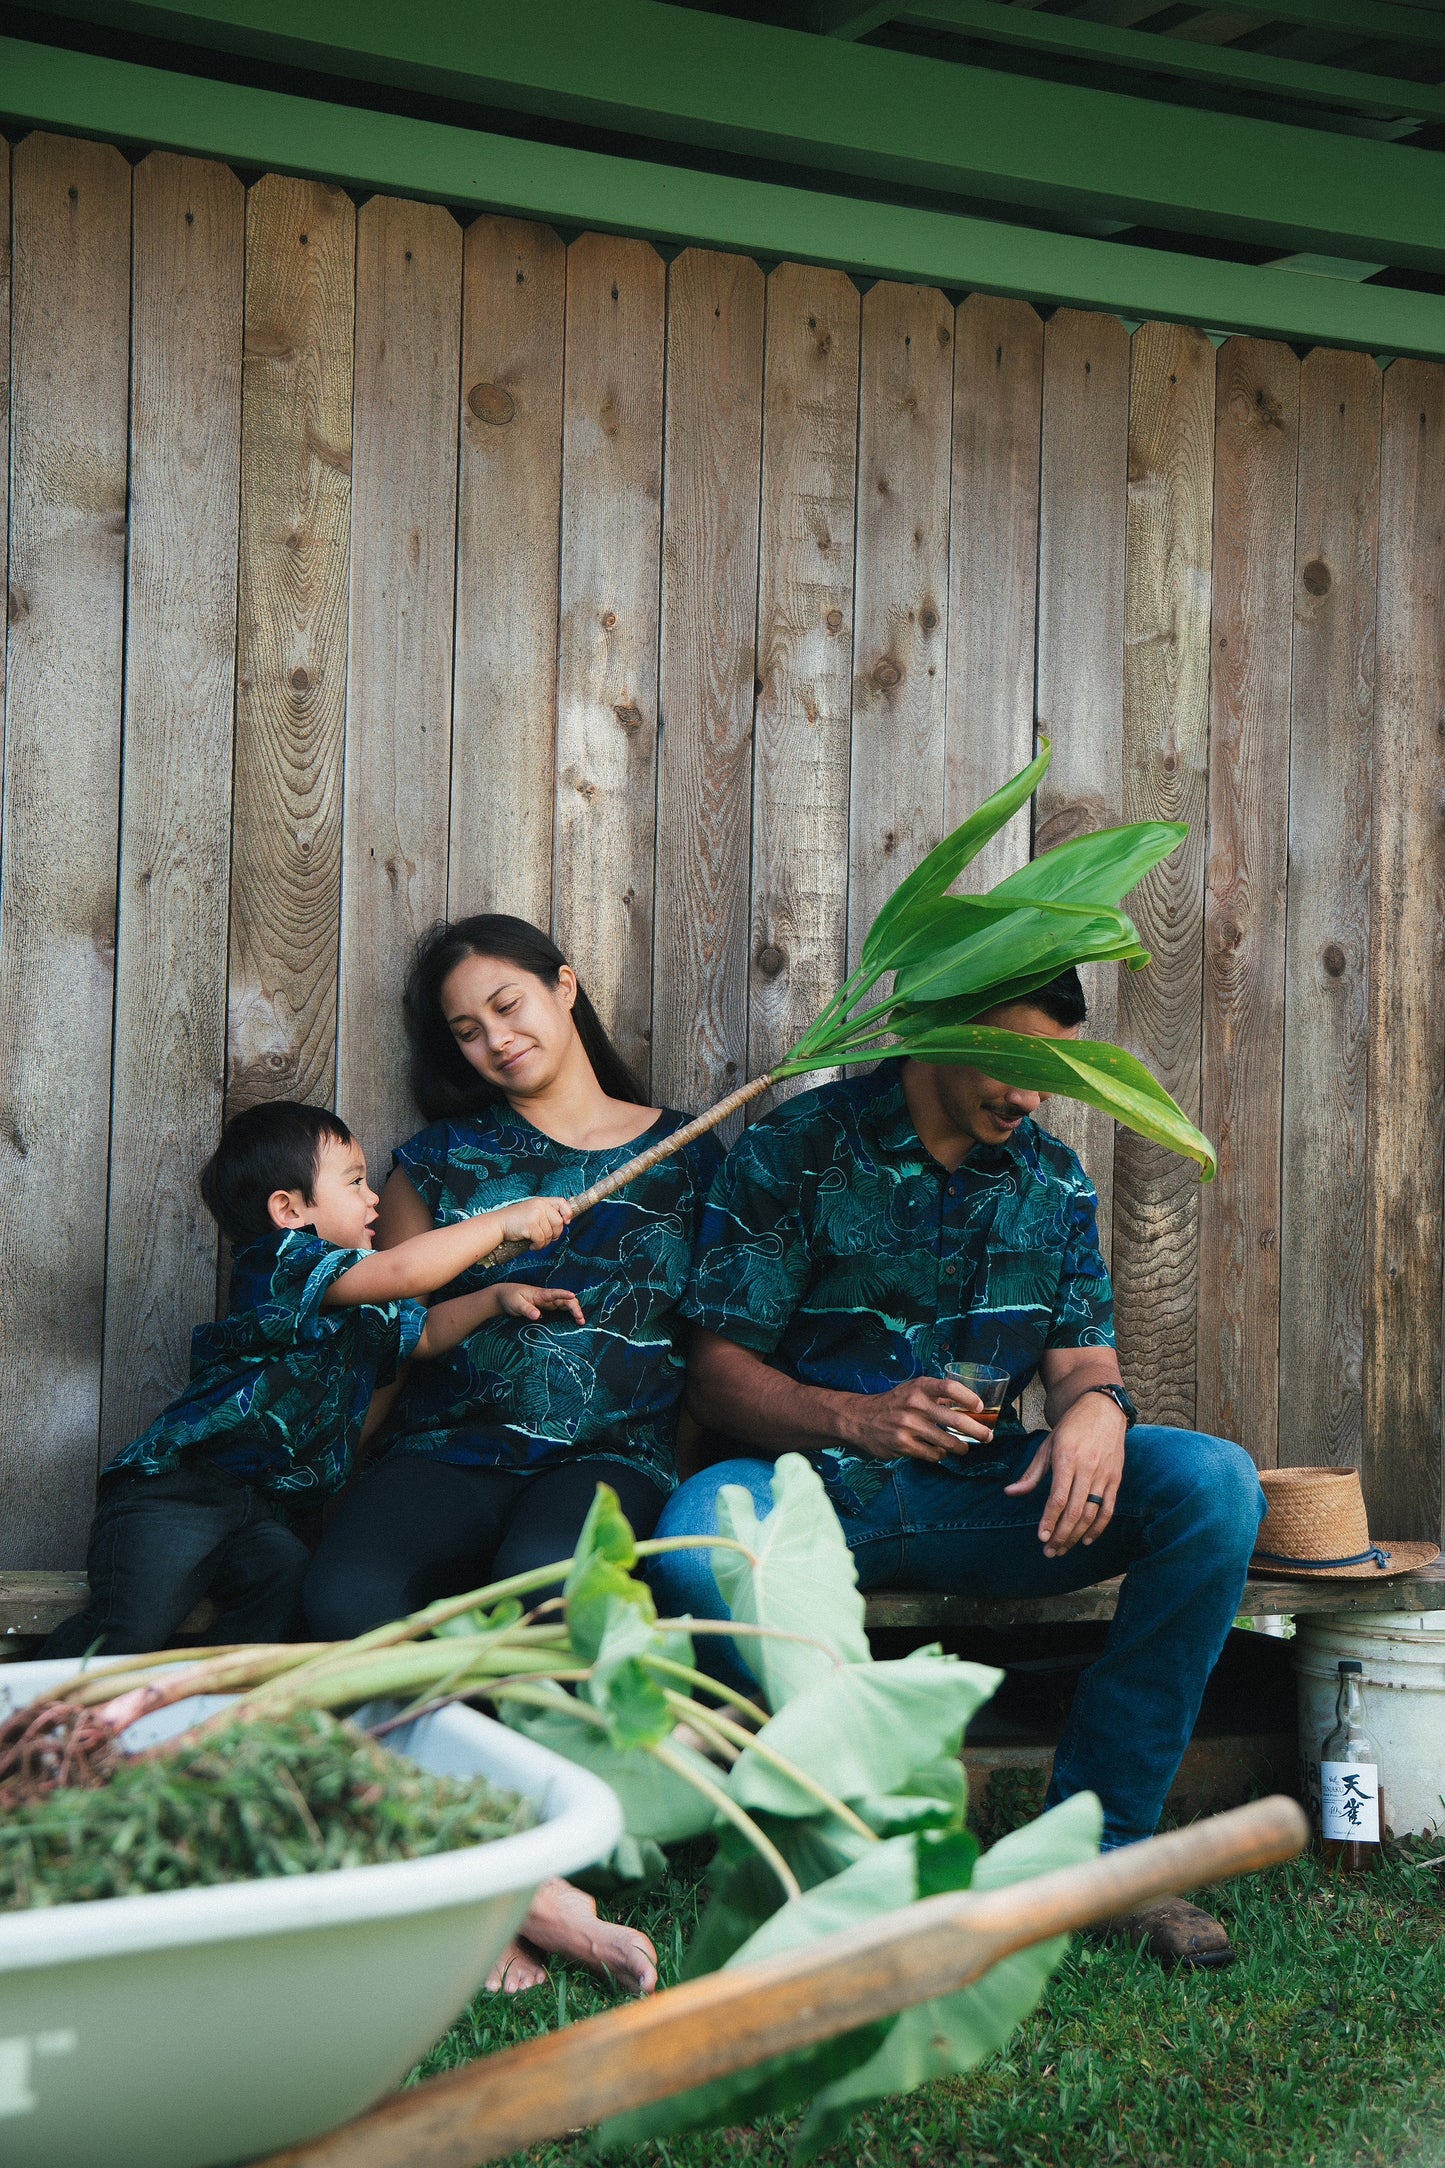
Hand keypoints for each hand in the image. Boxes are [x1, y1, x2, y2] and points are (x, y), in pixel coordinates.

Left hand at [494, 1283, 585, 1324]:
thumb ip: (527, 1309)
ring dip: (575, 1311)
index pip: (555, 1293)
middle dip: (575, 1308)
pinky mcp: (547, 1308)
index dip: (565, 1294)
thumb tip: (538, 1316)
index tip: (573, 1296)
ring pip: (566, 1304)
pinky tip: (574, 1322)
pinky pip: (561, 1310)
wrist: (504, 1296)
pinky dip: (569, 1314)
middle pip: (565, 1300)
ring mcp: (548, 1303)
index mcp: (541, 1294)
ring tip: (581, 1322)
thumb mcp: (516, 1304)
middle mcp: (547, 1298)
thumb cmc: (510, 1298)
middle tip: (581, 1320)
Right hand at [498, 1195, 571, 1250]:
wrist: (498, 1224)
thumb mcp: (531, 1211)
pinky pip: (541, 1240)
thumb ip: (545, 1214)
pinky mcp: (530, 1225)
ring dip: (544, 1243)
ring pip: (550, 1234)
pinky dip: (537, 1246)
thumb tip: (563, 1224)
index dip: (567, 1212)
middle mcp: (539, 1205)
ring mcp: (535, 1214)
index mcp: (541, 1201)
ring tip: (535, 1242)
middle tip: (545, 1239)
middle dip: (555, 1234)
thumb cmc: (515, 1221)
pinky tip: (531, 1245)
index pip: (562, 1202)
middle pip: (558, 1222)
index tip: (566, 1222)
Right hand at [836, 1377, 994, 1463]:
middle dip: (977, 1431)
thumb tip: (968, 1405)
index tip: (980, 1408)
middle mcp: (914, 1405)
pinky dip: (940, 1455)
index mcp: (919, 1387)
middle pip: (955, 1419)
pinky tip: (938, 1451)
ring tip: (963, 1448)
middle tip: (987, 1436)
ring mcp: (908, 1426)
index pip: (949, 1387)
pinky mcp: (903, 1445)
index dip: (968, 1397)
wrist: (860, 1419)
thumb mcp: (912, 1390)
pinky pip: (933, 1454)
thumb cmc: (893, 1403)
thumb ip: (936, 1395)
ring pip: (947, 1442)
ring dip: (960, 1447)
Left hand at [1004, 1393, 1125, 1555]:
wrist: (1102, 1410)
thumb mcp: (1047, 1446)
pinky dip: (1099, 1528)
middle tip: (1050, 1551)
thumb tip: (1011, 1493)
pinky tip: (1086, 1539)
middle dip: (1061, 1535)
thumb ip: (1031, 1474)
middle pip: (1075, 1511)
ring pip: (1092, 1514)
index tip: (1041, 1537)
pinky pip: (1108, 1509)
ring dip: (1077, 1535)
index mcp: (1067, 1459)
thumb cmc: (1070, 1428)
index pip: (1058, 1498)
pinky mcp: (1116, 1479)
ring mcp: (1104, 1475)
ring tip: (1063, 1548)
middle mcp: (1088, 1469)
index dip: (1049, 1520)